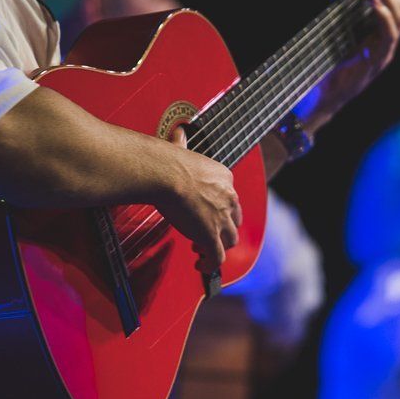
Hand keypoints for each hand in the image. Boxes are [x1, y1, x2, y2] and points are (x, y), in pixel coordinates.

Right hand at [156, 127, 241, 272]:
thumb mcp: (180, 148)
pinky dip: (210, 264)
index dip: (221, 209)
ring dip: (218, 246)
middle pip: (235, 220)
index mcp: (224, 178)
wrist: (164, 174)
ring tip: (202, 249)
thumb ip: (182, 143)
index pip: (231, 198)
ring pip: (230, 240)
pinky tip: (201, 266)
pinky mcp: (210, 236)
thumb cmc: (167, 161)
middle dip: (223, 229)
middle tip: (206, 233)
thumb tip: (178, 132)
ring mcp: (221, 219)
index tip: (206, 213)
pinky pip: (216, 257)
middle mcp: (228, 198)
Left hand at [298, 0, 399, 131]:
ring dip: (390, 2)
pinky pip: (389, 37)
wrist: (323, 94)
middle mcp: (386, 45)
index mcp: (380, 38)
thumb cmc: (328, 61)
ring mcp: (384, 53)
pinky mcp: (376, 61)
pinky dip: (383, 18)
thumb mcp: (336, 23)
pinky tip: (373, 6)